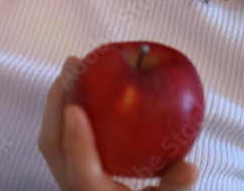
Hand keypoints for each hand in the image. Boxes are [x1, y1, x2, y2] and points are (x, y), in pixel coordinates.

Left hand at [38, 56, 199, 190]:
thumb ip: (174, 184)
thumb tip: (192, 167)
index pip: (81, 173)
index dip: (78, 142)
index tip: (76, 109)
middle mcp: (73, 189)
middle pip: (53, 146)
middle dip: (57, 102)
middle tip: (74, 65)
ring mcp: (64, 178)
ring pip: (50, 137)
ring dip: (58, 100)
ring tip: (74, 68)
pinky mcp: (65, 167)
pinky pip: (57, 134)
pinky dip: (63, 107)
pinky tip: (80, 84)